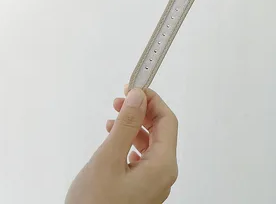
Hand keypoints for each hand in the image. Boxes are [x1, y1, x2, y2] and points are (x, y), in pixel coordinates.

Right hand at [65, 88, 177, 203]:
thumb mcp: (108, 159)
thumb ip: (126, 124)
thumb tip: (139, 95)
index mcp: (163, 165)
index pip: (167, 120)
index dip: (152, 100)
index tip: (133, 86)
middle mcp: (163, 174)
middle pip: (161, 130)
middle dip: (142, 111)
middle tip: (120, 98)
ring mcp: (153, 183)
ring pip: (151, 143)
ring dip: (134, 125)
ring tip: (114, 117)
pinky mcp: (142, 189)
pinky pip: (142, 157)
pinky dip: (129, 142)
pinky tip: (114, 138)